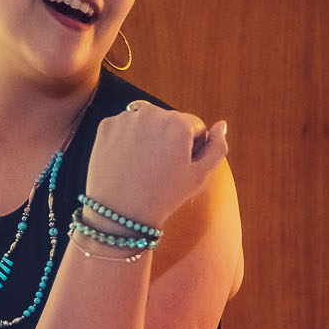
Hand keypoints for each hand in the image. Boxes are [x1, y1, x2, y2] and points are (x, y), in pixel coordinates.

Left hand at [82, 105, 227, 233]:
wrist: (119, 215)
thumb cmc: (163, 197)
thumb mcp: (199, 177)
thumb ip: (217, 148)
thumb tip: (221, 125)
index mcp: (179, 122)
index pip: (195, 126)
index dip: (192, 149)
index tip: (180, 168)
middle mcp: (152, 112)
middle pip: (170, 121)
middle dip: (170, 139)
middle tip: (160, 170)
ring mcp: (126, 118)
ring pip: (147, 122)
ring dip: (149, 137)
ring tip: (143, 167)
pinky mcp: (106, 126)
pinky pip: (125, 127)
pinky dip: (127, 140)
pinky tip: (126, 162)